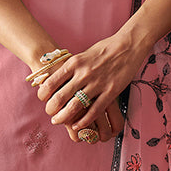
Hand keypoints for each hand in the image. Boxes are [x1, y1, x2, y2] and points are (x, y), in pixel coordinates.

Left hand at [35, 32, 150, 143]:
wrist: (128, 45)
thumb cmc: (105, 48)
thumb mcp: (84, 54)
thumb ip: (73, 67)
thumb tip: (60, 78)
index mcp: (74, 63)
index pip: (51, 82)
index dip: (43, 94)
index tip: (42, 99)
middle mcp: (83, 74)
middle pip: (60, 97)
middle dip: (51, 109)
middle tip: (50, 114)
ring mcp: (97, 84)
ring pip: (75, 106)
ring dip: (64, 117)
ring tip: (58, 121)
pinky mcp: (111, 91)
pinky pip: (95, 110)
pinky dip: (84, 121)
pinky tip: (77, 126)